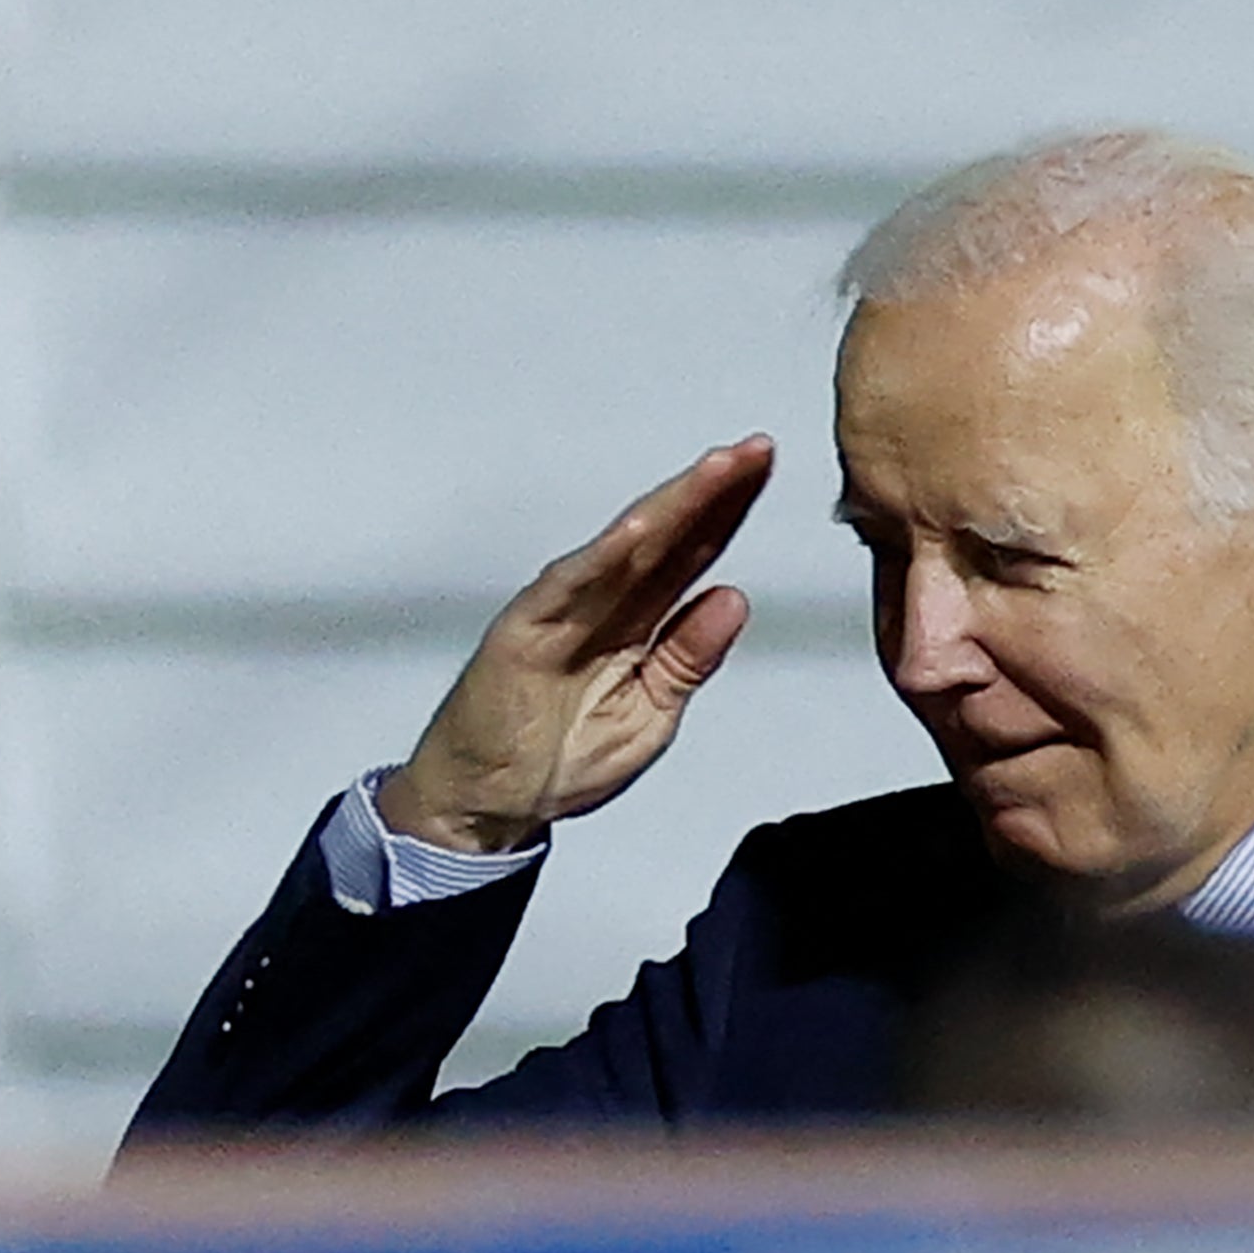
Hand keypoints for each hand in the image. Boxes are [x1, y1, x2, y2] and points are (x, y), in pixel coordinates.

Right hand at [377, 438, 773, 853]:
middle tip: (756, 450)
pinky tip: (639, 528)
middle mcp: (603, 604)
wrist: (487, 801)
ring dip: (671, 506)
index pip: (691, 554)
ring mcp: (563, 611)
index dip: (728, 512)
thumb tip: (735, 600)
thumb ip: (688, 658)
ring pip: (626, 548)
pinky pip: (569, 586)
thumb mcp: (649, 716)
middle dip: (713, 492)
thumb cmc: (556, 759)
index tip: (766, 470)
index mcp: (636, 622)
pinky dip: (602, 557)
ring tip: (717, 470)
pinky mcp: (525, 630)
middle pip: (667, 537)